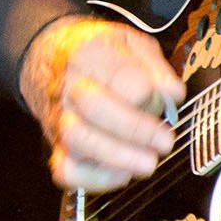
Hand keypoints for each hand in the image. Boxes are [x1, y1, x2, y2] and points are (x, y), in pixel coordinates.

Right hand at [20, 15, 186, 190]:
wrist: (49, 58)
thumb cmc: (96, 53)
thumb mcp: (130, 42)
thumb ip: (155, 66)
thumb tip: (172, 93)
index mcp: (90, 53)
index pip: (126, 80)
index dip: (153, 96)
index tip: (167, 101)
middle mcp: (70, 86)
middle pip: (96, 108)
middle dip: (137, 130)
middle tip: (165, 141)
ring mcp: (60, 118)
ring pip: (78, 141)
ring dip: (119, 156)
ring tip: (148, 162)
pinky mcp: (57, 146)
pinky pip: (67, 171)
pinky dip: (95, 179)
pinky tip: (122, 173)